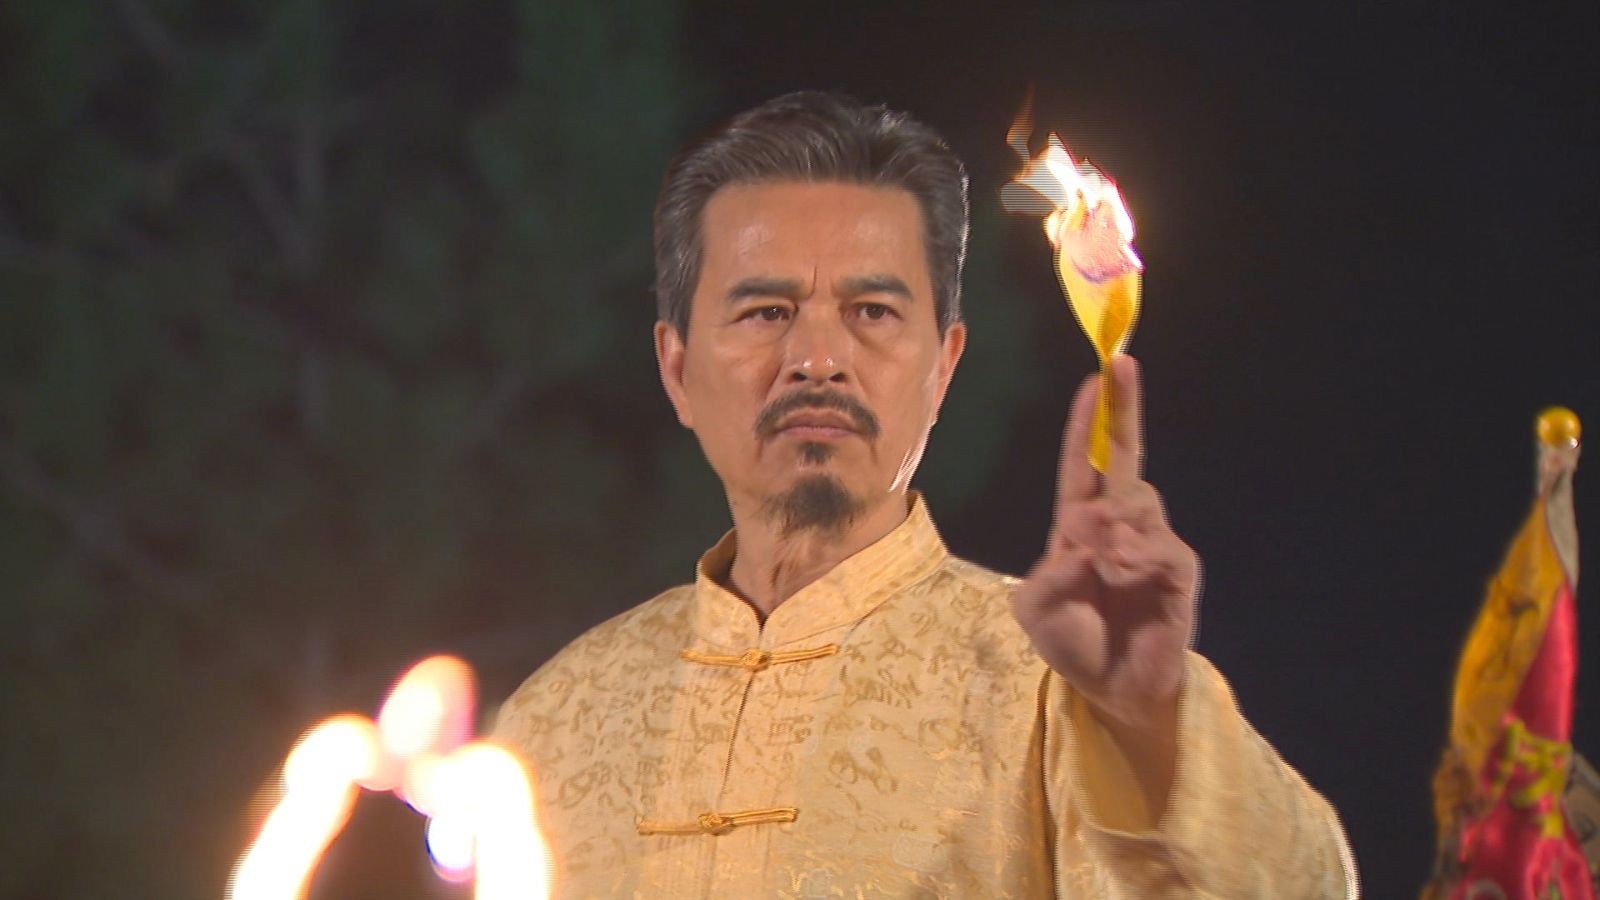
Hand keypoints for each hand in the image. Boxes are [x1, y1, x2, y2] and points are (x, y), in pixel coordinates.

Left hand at [1011, 355, 1199, 782]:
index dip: (1088, 422)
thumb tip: (1084, 539)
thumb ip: (1049, 573)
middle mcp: (1118, 525)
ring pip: (1140, 501)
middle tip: (1122, 365)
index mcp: (1079, 524)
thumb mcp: (1035, 608)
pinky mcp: (1178, 571)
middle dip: (1123, 410)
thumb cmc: (1072, 641)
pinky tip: (1120, 566)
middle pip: (1125, 458)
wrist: (1112, 688)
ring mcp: (1150, 544)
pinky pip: (1162, 546)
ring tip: (1095, 545)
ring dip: (1113, 518)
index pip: (1084, 463)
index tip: (1096, 378)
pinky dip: (1137, 553)